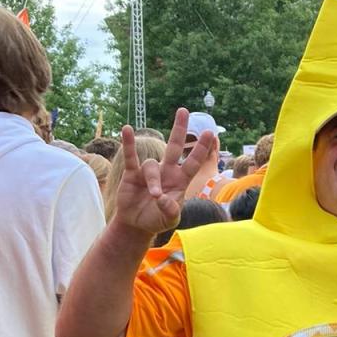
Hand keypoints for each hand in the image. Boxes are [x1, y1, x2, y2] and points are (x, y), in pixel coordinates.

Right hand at [112, 109, 215, 234]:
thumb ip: (170, 210)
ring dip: (153, 180)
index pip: (193, 162)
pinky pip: (131, 156)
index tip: (210, 133)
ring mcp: (149, 171)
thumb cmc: (157, 220)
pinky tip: (127, 130)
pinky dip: (129, 144)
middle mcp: (166, 172)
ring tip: (154, 196)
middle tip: (183, 111)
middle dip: (179, 129)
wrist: (137, 225)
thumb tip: (161, 198)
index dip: (201, 148)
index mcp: (180, 181)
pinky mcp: (133, 174)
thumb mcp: (169, 219)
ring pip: (152, 165)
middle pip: (174, 147)